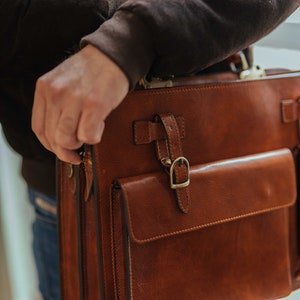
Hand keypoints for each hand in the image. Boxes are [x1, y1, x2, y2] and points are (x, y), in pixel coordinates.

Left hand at [32, 45, 128, 163]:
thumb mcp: (62, 82)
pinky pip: (88, 136)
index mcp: (44, 88)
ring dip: (79, 144)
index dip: (49, 146)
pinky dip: (94, 138)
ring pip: (67, 140)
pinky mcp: (94, 105)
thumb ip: (56, 105)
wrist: (111, 56)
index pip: (38, 128)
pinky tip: (99, 127)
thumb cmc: (90, 71)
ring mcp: (74, 99)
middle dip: (65, 151)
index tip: (60, 150)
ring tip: (88, 134)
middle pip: (53, 137)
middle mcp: (56, 94)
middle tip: (75, 154)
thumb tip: (60, 136)